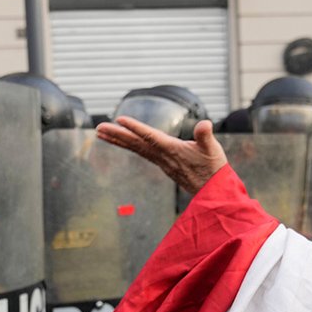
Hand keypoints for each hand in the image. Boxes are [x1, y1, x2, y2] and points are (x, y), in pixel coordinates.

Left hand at [96, 116, 227, 193]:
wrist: (211, 192)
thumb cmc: (213, 169)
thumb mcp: (212, 150)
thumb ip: (206, 137)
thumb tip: (205, 125)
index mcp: (173, 150)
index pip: (151, 137)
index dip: (136, 128)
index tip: (120, 120)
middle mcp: (163, 157)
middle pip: (136, 144)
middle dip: (117, 135)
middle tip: (98, 127)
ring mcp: (161, 161)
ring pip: (136, 148)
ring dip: (118, 140)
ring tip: (100, 132)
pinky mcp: (162, 163)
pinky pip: (141, 151)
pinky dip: (128, 144)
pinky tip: (120, 140)